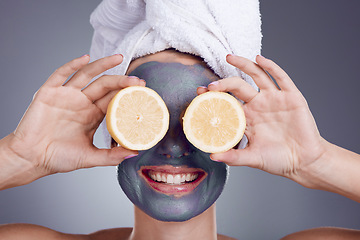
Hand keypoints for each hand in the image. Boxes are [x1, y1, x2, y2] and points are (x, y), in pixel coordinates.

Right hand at [8, 54, 144, 176]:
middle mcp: (82, 102)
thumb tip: (134, 153)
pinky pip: (61, 74)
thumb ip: (111, 156)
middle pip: (104, 85)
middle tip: (138, 81)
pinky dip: (72, 65)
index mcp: (92, 115)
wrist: (31, 159)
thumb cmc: (58, 158)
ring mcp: (66, 96)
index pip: (113, 99)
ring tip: (118, 58)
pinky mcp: (49, 93)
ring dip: (102, 65)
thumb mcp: (90, 157)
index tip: (143, 91)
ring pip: (87, 75)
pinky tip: (85, 59)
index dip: (127, 94)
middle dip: (121, 81)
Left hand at [198, 55, 326, 181]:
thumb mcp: (253, 158)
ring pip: (257, 76)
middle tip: (210, 86)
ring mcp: (274, 99)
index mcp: (247, 117)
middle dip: (223, 84)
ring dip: (244, 64)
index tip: (199, 93)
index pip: (226, 102)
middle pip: (237, 86)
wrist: (304, 162)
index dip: (213, 96)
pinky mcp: (291, 97)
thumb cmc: (278, 159)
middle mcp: (258, 105)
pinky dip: (271, 67)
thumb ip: (233, 157)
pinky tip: (259, 59)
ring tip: (229, 57)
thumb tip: (212, 156)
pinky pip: (280, 78)